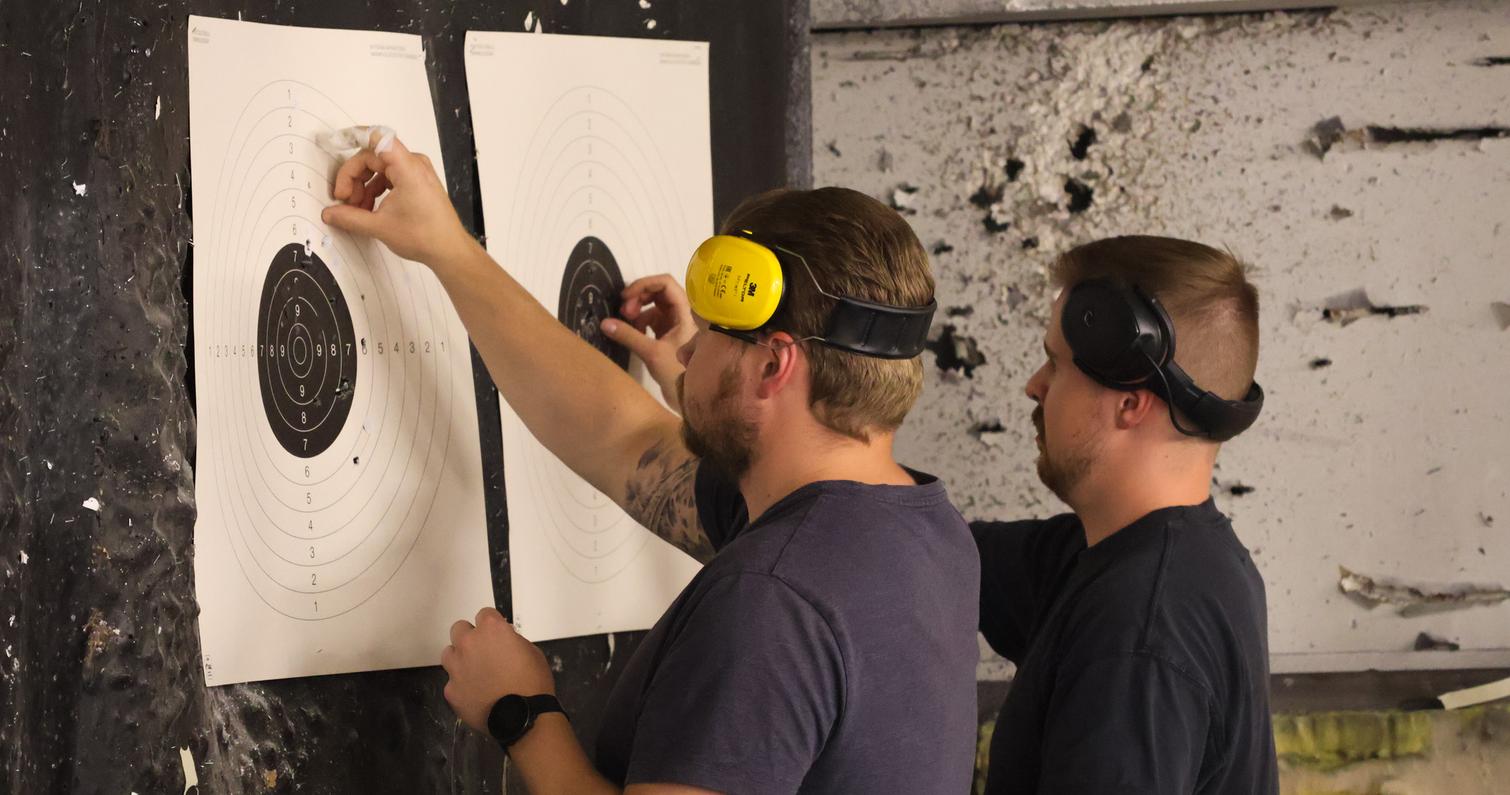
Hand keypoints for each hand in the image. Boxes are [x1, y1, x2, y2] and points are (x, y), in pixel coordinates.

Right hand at [320, 132, 474, 267]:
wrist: (450, 250)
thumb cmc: (425, 237)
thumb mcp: (380, 227)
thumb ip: (350, 217)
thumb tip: (329, 212)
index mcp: (407, 168)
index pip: (377, 138)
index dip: (353, 136)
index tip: (335, 143)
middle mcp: (414, 164)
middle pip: (373, 156)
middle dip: (354, 177)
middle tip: (344, 200)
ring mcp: (418, 172)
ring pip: (380, 167)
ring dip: (364, 185)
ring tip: (357, 210)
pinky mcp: (418, 181)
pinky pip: (391, 176)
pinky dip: (376, 189)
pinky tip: (370, 209)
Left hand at [440, 607, 554, 731]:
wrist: (523, 718)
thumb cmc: (534, 682)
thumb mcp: (532, 652)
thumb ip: (512, 641)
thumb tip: (502, 643)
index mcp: (491, 630)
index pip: (484, 614)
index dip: (493, 624)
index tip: (499, 635)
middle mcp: (469, 644)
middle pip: (459, 629)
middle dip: (470, 637)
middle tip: (483, 651)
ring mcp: (456, 668)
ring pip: (449, 653)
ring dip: (460, 658)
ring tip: (474, 673)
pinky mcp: (450, 690)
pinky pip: (452, 682)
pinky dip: (461, 686)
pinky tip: (475, 695)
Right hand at [601, 274, 694, 411]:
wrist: (691, 397)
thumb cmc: (678, 373)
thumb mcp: (651, 353)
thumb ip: (628, 336)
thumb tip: (604, 323)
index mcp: (685, 312)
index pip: (665, 283)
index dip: (644, 284)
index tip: (626, 297)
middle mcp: (682, 313)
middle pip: (658, 291)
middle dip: (638, 297)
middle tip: (624, 311)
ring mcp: (675, 323)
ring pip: (653, 305)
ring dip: (637, 309)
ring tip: (626, 321)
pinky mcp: (668, 334)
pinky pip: (651, 318)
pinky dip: (639, 321)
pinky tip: (632, 332)